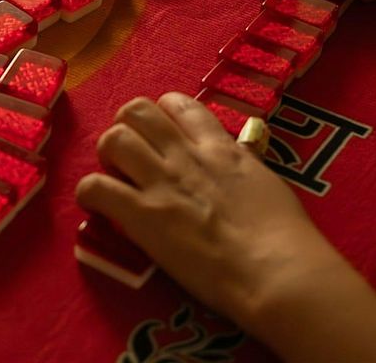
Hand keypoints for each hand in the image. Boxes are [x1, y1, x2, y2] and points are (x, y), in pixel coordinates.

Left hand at [76, 94, 375, 362]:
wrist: (277, 271)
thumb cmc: (286, 237)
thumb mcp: (265, 184)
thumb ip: (239, 169)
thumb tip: (234, 166)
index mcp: (220, 147)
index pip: (179, 104)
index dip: (162, 115)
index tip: (162, 136)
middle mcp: (186, 155)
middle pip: (137, 111)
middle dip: (126, 128)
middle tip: (132, 157)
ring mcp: (161, 183)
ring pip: (113, 139)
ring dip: (107, 156)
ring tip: (115, 178)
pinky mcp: (142, 215)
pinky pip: (96, 187)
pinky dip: (89, 194)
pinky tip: (97, 207)